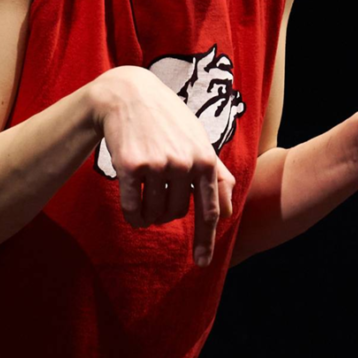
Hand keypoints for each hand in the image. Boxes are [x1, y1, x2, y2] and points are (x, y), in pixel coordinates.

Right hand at [93, 66, 236, 268]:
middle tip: (159, 193)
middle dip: (167, 212)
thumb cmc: (168, 119)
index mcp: (205, 159)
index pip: (209, 211)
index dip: (206, 241)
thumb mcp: (198, 140)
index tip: (201, 263)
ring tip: (145, 195)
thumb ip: (217, 174)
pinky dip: (132, 216)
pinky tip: (133, 213)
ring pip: (154, 213)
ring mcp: (157, 164)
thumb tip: (229, 211)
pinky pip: (132, 208)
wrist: (128, 94)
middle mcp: (183, 163)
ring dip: (148, 214)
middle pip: (176, 214)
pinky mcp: (130, 165)